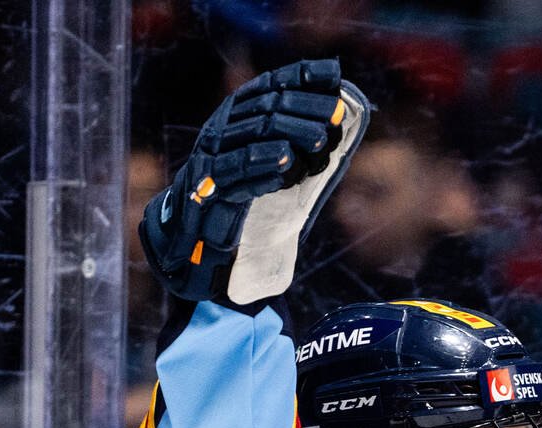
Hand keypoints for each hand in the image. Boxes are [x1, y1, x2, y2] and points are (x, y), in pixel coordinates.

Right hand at [140, 60, 369, 304]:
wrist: (199, 234)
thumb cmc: (245, 194)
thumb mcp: (274, 162)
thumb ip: (301, 140)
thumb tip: (342, 118)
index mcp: (237, 115)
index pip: (269, 86)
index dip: (301, 79)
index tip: (333, 78)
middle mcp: (222, 128)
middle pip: (265, 109)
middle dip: (304, 109)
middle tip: (336, 116)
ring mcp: (212, 155)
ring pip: (252, 136)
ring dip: (291, 136)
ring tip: (320, 140)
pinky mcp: (207, 186)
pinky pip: (235, 172)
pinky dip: (263, 167)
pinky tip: (288, 166)